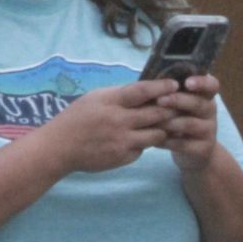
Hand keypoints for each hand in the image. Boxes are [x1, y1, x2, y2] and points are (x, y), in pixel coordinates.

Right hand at [46, 79, 171, 172]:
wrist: (59, 147)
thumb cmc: (77, 118)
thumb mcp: (95, 98)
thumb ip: (120, 96)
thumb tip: (146, 91)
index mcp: (110, 101)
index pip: (142, 91)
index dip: (161, 87)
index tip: (175, 84)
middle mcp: (118, 120)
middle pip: (156, 113)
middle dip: (172, 109)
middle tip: (182, 105)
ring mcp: (122, 141)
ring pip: (157, 134)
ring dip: (164, 128)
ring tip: (170, 123)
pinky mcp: (123, 157)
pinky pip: (144, 149)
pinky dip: (147, 142)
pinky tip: (147, 138)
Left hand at [156, 73, 221, 172]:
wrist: (193, 153)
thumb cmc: (180, 120)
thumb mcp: (180, 105)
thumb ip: (171, 93)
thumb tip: (150, 81)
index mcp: (205, 96)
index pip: (212, 85)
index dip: (202, 82)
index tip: (187, 82)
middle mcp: (210, 111)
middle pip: (198, 103)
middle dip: (178, 100)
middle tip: (160, 100)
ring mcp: (209, 130)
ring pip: (190, 124)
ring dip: (170, 121)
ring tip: (153, 121)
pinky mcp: (203, 148)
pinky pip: (184, 144)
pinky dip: (168, 141)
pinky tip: (154, 139)